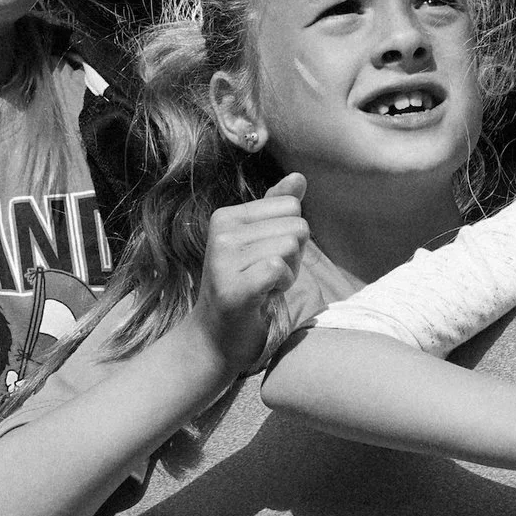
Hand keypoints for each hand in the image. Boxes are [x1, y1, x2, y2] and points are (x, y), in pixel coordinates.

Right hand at [190, 174, 308, 374]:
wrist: (215, 338)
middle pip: (296, 226)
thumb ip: (278, 209)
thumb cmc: (245, 287)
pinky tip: (263, 296)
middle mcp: (221, 232)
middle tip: (266, 276)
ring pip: (291, 247)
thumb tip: (299, 177)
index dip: (290, 235)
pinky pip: (278, 268)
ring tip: (264, 286)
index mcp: (226, 216)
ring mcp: (224, 259)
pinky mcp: (234, 287)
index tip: (266, 258)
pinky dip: (281, 285)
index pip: (291, 205)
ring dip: (288, 273)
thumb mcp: (261, 243)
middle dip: (293, 256)